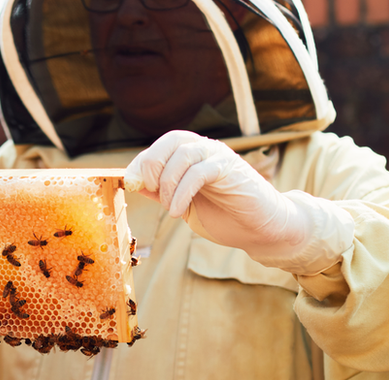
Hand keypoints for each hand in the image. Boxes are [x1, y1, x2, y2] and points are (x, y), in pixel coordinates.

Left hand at [125, 131, 353, 274]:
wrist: (259, 230)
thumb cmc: (223, 216)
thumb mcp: (182, 205)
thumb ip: (161, 193)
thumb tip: (133, 183)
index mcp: (192, 156)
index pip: (161, 146)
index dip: (142, 162)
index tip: (130, 183)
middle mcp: (206, 150)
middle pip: (172, 140)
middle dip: (152, 164)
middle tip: (149, 189)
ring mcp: (219, 157)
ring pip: (184, 153)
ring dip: (168, 182)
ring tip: (170, 209)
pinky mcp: (231, 169)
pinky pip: (200, 171)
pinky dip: (183, 191)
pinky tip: (178, 210)